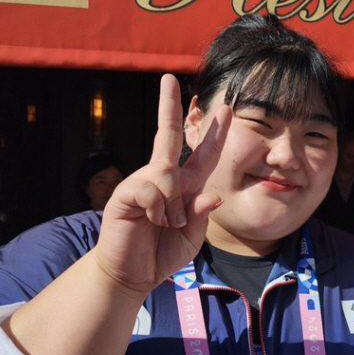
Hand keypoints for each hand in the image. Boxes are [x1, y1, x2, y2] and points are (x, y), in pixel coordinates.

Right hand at [94, 74, 229, 294]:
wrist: (133, 275)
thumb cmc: (163, 253)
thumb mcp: (193, 235)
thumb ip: (203, 214)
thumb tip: (214, 194)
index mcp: (183, 186)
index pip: (202, 155)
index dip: (214, 134)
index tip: (226, 110)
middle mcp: (162, 179)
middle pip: (166, 135)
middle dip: (169, 106)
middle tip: (168, 78)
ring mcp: (141, 184)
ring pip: (166, 171)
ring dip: (174, 202)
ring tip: (166, 224)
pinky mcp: (124, 195)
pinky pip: (149, 189)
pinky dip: (158, 208)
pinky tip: (152, 221)